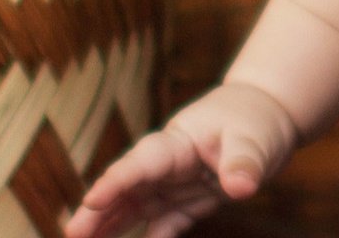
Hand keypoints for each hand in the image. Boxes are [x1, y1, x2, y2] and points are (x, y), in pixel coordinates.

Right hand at [63, 82, 300, 237]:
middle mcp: (169, 164)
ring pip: (137, 206)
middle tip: (71, 233)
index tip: (93, 199)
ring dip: (111, 225)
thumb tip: (241, 187)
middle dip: (99, 209)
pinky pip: (163, 223)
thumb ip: (244, 162)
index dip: (118, 181)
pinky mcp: (188, 200)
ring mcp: (175, 183)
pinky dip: (148, 237)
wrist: (267, 113)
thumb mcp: (253, 137)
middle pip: (128, 187)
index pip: (142, 162)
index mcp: (178, 142)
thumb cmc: (256, 117)